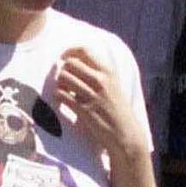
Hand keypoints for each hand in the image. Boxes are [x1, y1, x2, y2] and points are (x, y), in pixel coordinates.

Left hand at [51, 45, 150, 161]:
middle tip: (65, 81)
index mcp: (109, 72)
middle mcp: (101, 81)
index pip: (84, 51)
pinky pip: (62, 96)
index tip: (64, 57)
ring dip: (60, 84)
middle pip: (70, 64)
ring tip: (65, 91)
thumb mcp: (114, 86)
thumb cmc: (117, 110)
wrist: (126, 135)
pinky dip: (59, 96)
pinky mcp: (85, 110)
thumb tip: (72, 63)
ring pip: (64, 78)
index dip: (70, 51)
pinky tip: (63, 101)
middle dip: (64, 70)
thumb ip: (98, 74)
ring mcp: (93, 95)